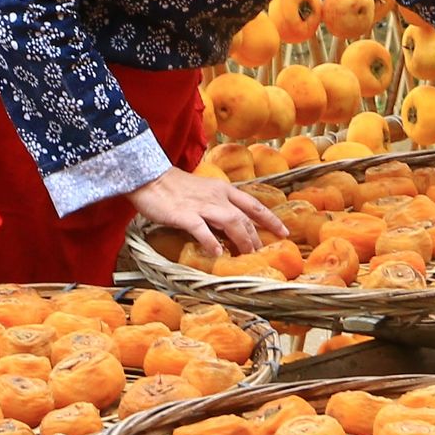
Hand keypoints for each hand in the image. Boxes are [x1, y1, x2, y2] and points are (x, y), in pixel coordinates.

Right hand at [130, 167, 287, 256]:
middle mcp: (217, 197)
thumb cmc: (176, 187)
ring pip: (231, 222)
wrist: (150, 177)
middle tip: (261, 255)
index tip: (284, 233)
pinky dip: (211, 242)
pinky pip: (201, 229)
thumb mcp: (204, 192)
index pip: (254, 205)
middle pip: (244, 218)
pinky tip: (217, 253)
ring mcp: (201, 205)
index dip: (271, 220)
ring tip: (247, 256)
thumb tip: (230, 229)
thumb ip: (219, 207)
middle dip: (256, 238)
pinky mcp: (184, 214)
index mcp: (224, 190)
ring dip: (242, 240)